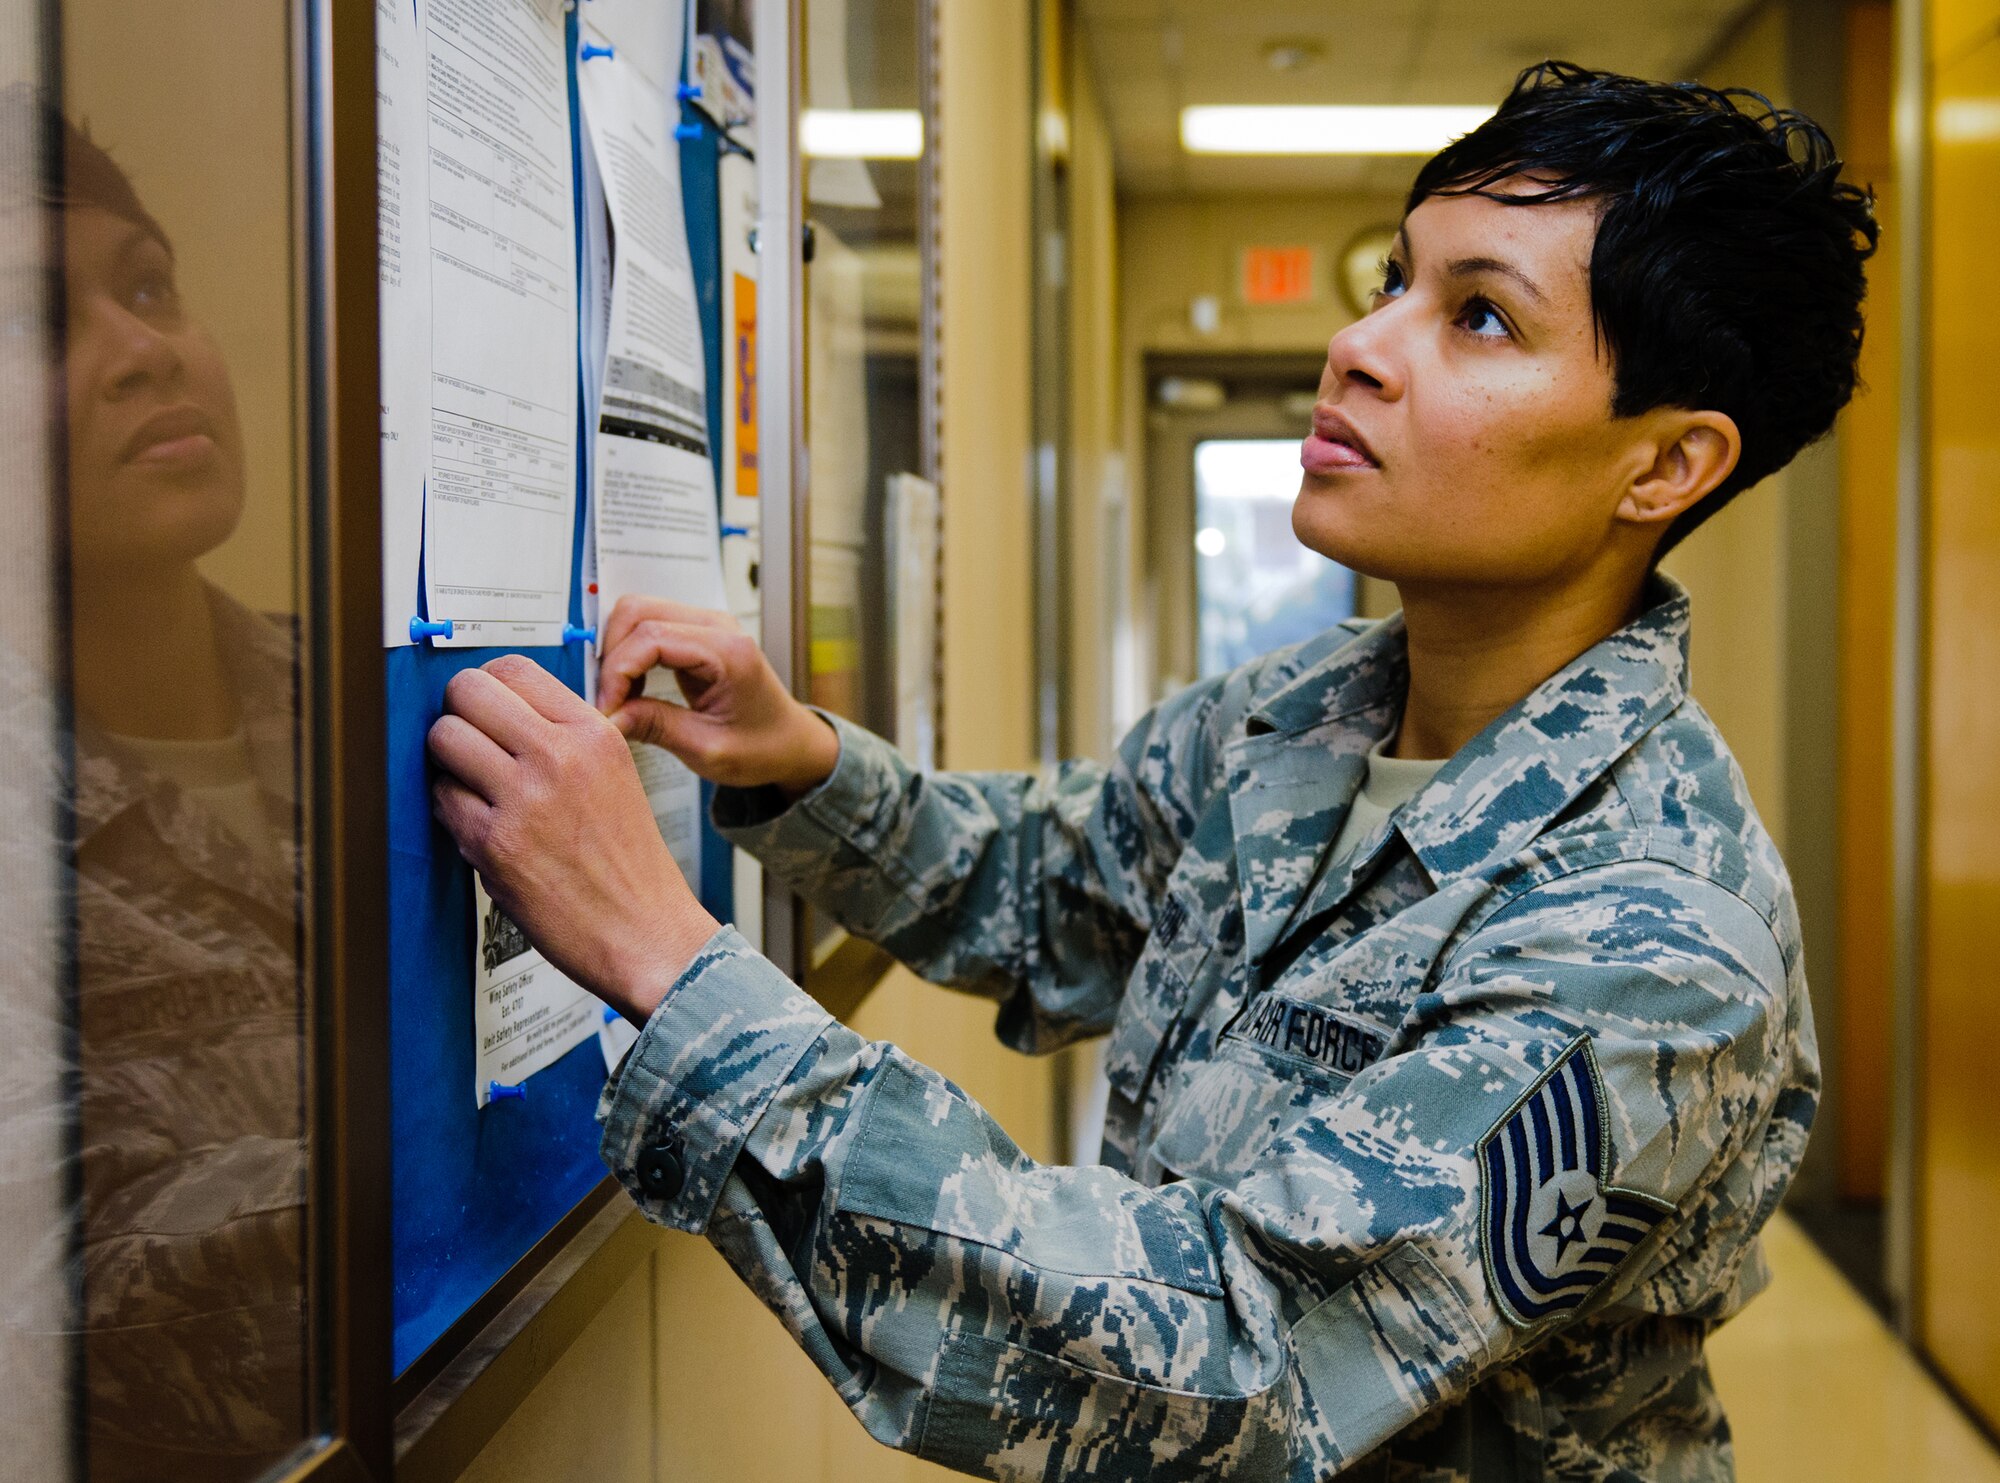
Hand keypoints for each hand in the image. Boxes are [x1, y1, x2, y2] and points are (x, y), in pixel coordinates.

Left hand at [427, 654, 719, 1023]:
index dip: (488, 686)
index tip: (486, 709)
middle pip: (468, 690)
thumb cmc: (629, 865)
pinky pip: (441, 798)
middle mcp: (561, 756)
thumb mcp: (616, 776)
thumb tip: (498, 714)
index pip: (514, 668)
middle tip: (467, 743)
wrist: (646, 932)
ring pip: (444, 738)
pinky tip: (479, 828)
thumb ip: (564, 739)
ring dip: (447, 762)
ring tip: (471, 787)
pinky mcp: (495, 843)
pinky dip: (449, 811)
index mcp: (594, 734)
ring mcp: (525, 798)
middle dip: (458, 714)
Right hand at [596, 596, 838, 799]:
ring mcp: (706, 625)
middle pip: (638, 611)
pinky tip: (633, 691)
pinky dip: (630, 655)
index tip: (607, 709)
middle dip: (611, 656)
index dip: (618, 671)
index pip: (652, 637)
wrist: (791, 743)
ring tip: (620, 698)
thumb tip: (608, 718)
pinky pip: (648, 629)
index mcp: (728, 651)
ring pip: (638, 614)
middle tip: (607, 701)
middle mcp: (717, 626)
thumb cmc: (764, 747)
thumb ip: (656, 727)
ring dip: (617, 653)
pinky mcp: (696, 635)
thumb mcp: (708, 749)